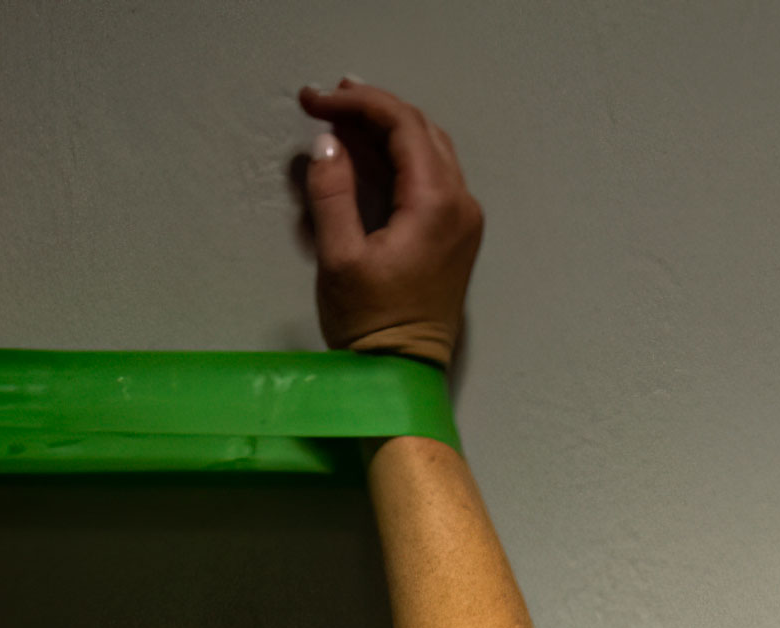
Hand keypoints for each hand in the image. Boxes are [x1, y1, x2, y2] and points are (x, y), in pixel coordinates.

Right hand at [297, 82, 481, 369]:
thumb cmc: (372, 324)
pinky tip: (368, 155)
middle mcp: (460, 203)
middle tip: (326, 100)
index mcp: (436, 203)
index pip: (402, 124)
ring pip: (430, 149)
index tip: (315, 100)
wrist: (404, 376)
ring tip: (343, 118)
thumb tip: (327, 144)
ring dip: (387, 129)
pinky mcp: (456, 235)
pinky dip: (400, 157)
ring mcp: (464, 219)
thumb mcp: (339, 258)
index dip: (357, 103)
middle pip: (420, 129)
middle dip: (373, 109)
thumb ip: (332, 193)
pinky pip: (433, 176)